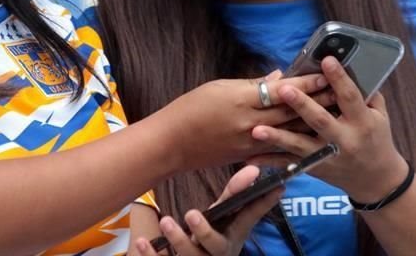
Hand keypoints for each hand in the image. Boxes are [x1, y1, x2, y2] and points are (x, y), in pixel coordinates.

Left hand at [132, 166, 282, 255]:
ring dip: (177, 239)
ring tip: (165, 221)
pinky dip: (151, 254)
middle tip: (191, 213)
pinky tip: (141, 241)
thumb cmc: (209, 236)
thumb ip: (233, 194)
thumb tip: (254, 169)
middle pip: (215, 246)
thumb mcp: (221, 216)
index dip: (262, 204)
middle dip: (204, 231)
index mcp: (232, 237)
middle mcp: (218, 254)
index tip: (275, 186)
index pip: (249, 219)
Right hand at [163, 71, 331, 171]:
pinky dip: (297, 142)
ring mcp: (250, 142)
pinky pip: (278, 149)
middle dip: (318, 101)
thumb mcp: (219, 87)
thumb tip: (278, 77)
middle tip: (341, 92)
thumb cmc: (190, 109)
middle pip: (291, 111)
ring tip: (334, 114)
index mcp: (241, 100)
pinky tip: (313, 140)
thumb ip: (251, 84)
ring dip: (313, 122)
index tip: (326, 73)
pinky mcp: (248, 156)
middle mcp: (250, 123)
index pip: (281, 90)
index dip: (306, 82)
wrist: (172, 143)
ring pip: (290, 131)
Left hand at [248, 56, 408, 202]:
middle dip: (301, 105)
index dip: (338, 79)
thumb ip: (367, 94)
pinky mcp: (314, 168)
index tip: (326, 60)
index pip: (350, 97)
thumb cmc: (376, 139)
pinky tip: (250, 157)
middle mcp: (343, 140)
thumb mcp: (380, 116)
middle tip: (283, 90)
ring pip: (298, 145)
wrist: (376, 180)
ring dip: (277, 137)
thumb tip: (353, 66)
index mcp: (362, 123)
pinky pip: (288, 163)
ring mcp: (326, 156)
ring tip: (256, 129)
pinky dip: (270, 161)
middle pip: (320, 120)